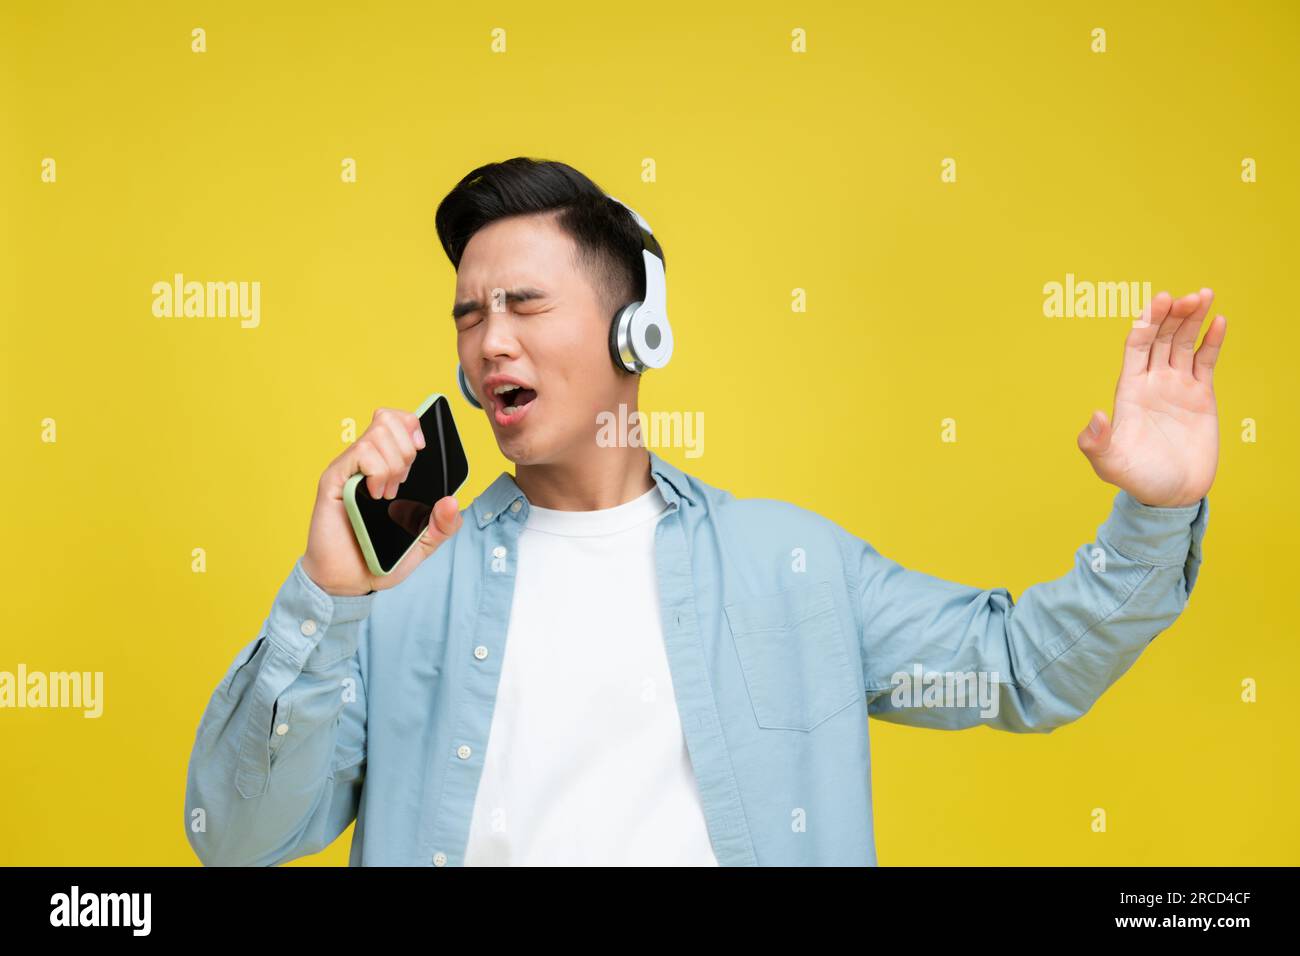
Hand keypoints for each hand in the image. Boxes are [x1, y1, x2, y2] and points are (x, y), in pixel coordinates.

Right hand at [300, 407, 463, 595]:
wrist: (349, 582)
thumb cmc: (379, 558)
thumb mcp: (423, 543)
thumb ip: (443, 525)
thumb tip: (452, 500)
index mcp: (387, 467)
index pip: (398, 420)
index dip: (413, 425)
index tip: (421, 449)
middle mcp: (366, 462)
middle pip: (389, 419)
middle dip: (407, 449)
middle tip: (402, 482)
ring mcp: (349, 469)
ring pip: (378, 433)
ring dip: (393, 464)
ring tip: (388, 494)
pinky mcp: (334, 479)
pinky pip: (361, 453)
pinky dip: (377, 472)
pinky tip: (376, 496)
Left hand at [1077, 289, 1225, 507]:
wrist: (1171, 495)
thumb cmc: (1136, 478)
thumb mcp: (1108, 463)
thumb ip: (1096, 441)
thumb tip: (1095, 416)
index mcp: (1128, 390)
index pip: (1136, 346)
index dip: (1146, 323)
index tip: (1158, 303)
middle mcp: (1152, 382)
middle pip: (1161, 338)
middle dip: (1171, 315)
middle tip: (1186, 296)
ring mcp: (1177, 386)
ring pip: (1183, 343)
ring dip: (1192, 319)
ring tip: (1203, 295)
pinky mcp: (1201, 396)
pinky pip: (1206, 361)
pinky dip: (1211, 340)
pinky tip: (1218, 320)